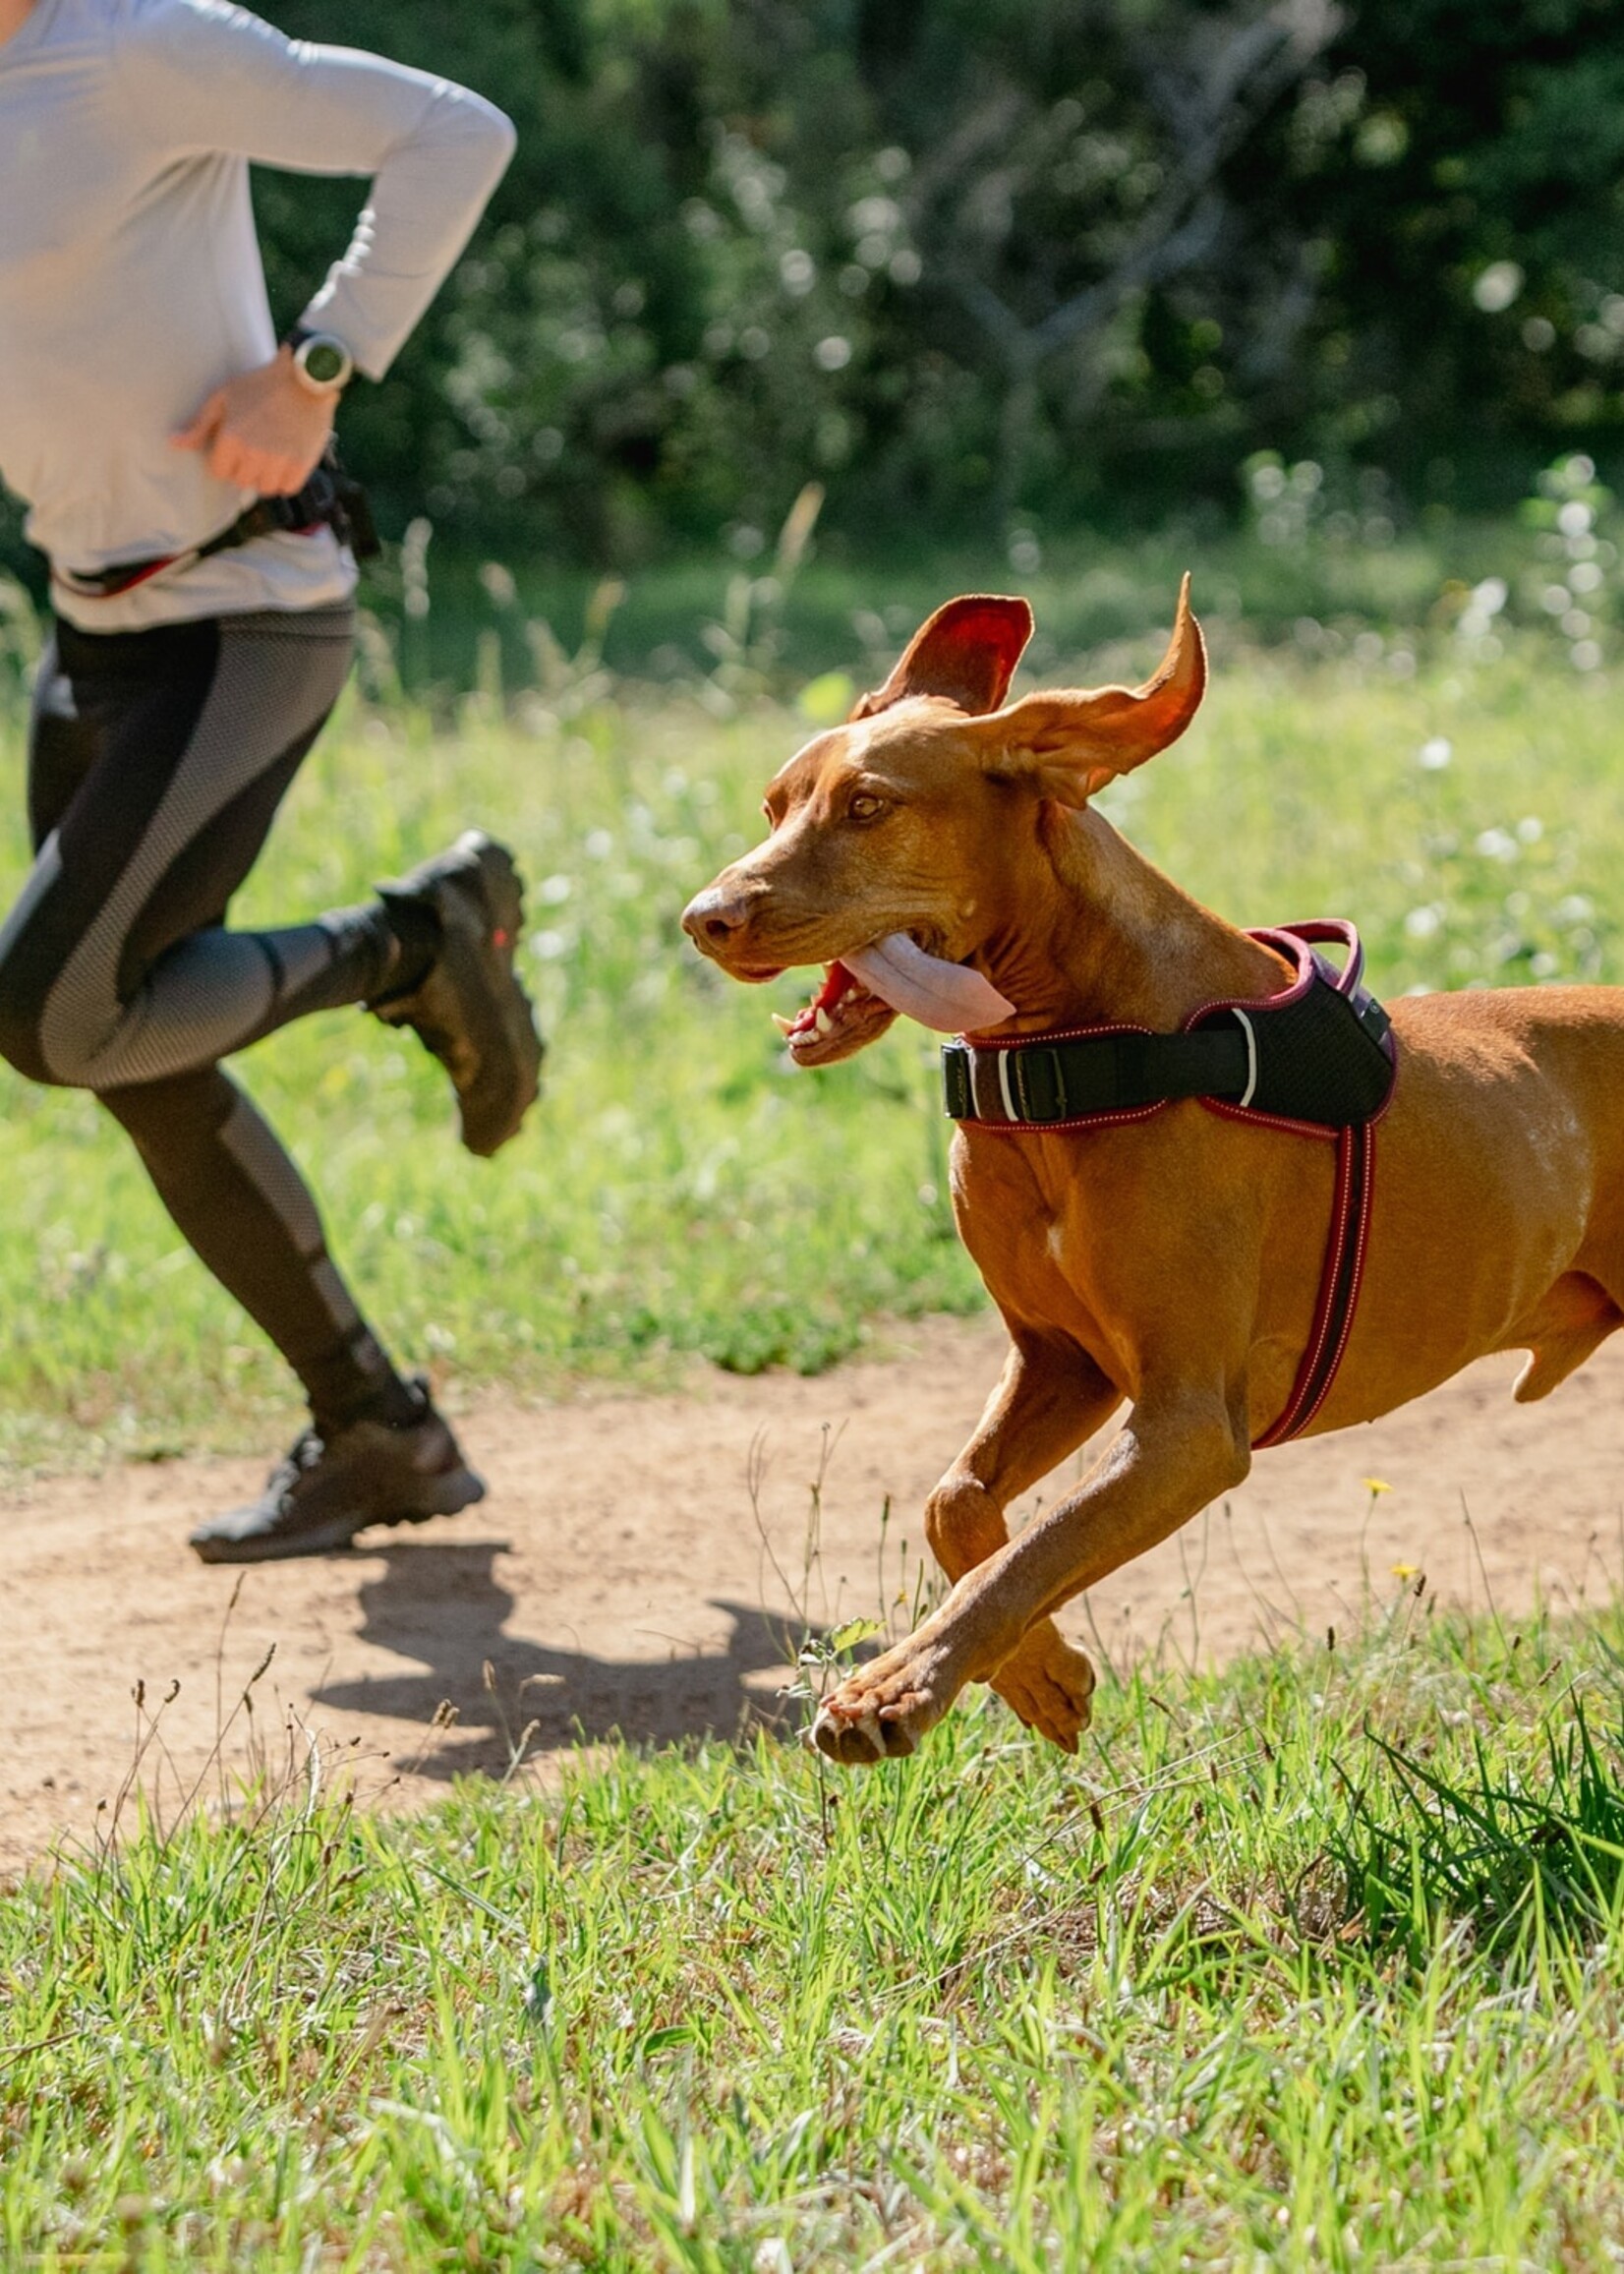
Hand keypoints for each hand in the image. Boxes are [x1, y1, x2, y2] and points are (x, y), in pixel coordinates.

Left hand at [171, 350, 334, 494]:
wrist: (305, 379)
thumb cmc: (261, 385)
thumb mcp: (224, 397)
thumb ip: (200, 425)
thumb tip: (174, 443)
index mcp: (231, 439)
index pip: (219, 472)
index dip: (225, 460)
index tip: (235, 447)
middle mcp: (254, 455)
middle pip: (242, 482)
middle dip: (245, 469)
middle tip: (255, 449)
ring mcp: (279, 463)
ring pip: (265, 489)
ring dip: (265, 477)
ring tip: (271, 457)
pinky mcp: (301, 466)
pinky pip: (288, 488)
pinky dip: (286, 480)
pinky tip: (286, 461)